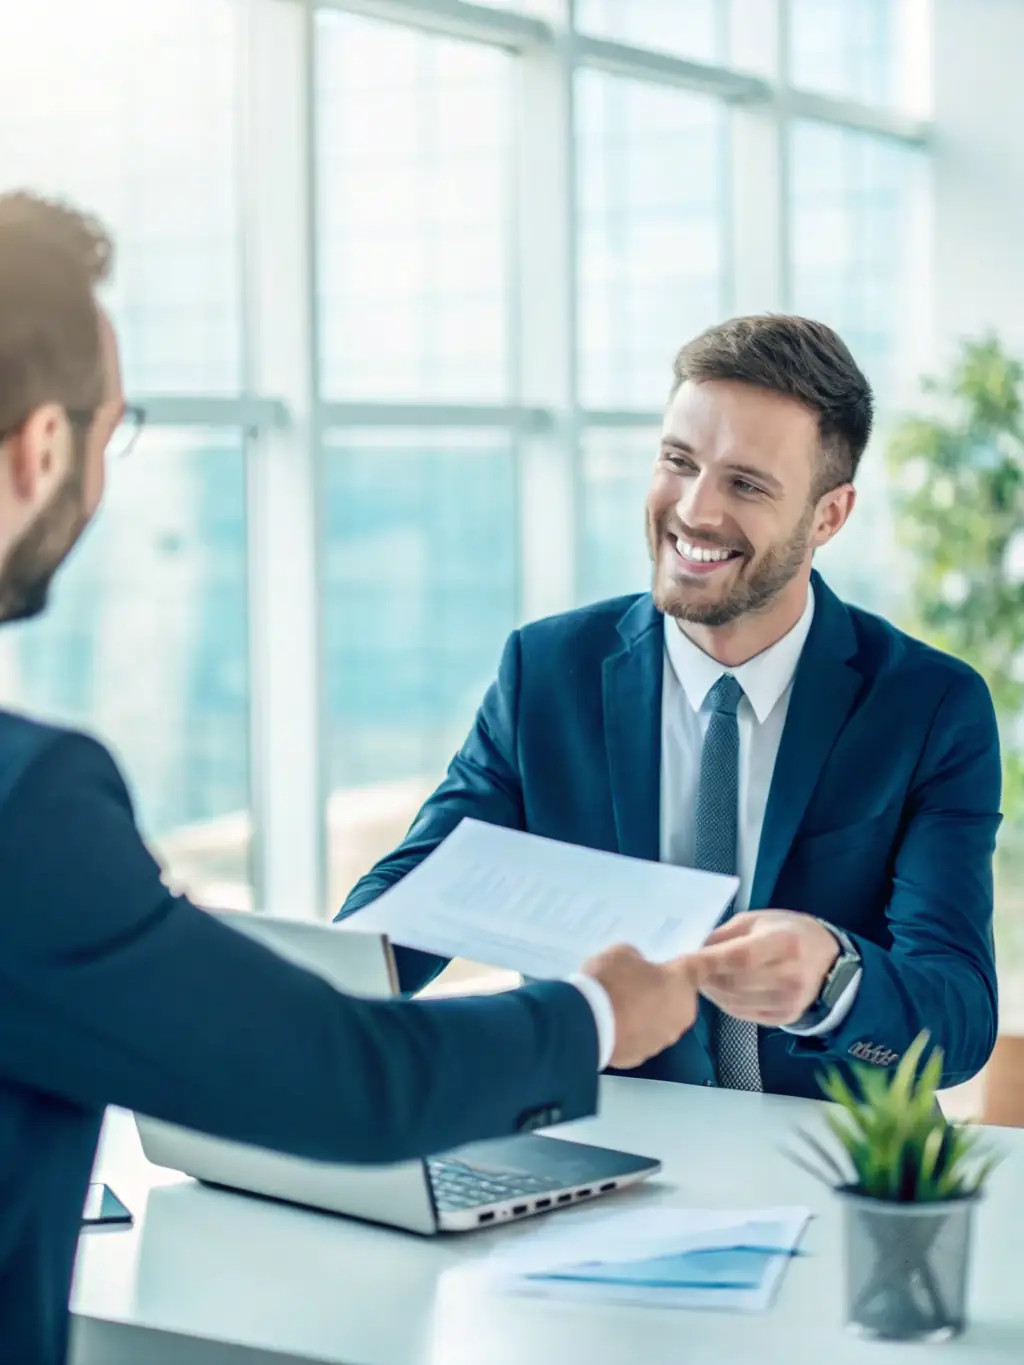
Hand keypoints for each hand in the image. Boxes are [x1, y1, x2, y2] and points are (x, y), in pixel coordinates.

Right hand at [582, 944, 698, 1068]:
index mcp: (681, 983)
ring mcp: (662, 1039)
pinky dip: (631, 1031)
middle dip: (661, 989)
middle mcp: (680, 1014)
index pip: (699, 967)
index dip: (697, 961)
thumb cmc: (610, 981)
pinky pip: (641, 1038)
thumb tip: (637, 968)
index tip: (698, 960)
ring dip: (646, 1013)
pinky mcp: (642, 1056)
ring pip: (659, 1020)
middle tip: (635, 980)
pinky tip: (612, 1022)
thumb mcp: (622, 953)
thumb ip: (637, 959)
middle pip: (676, 997)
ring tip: (618, 1003)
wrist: (586, 1023)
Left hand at [691, 910, 839, 1027]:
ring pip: (734, 1002)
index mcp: (786, 943)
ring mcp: (789, 1001)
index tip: (686, 959)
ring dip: (712, 991)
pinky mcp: (784, 1018)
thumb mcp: (758, 920)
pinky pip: (742, 1013)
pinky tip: (722, 989)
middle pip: (734, 983)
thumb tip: (696, 951)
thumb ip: (726, 934)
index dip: (710, 960)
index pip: (741, 957)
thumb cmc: (788, 932)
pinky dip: (725, 1002)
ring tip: (705, 977)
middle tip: (691, 968)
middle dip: (706, 977)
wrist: (828, 961)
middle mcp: (790, 976)